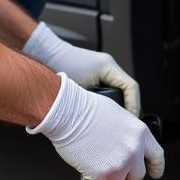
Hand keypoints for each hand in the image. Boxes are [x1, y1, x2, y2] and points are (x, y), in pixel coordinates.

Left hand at [22, 21, 139, 113]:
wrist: (46, 55)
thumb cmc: (59, 68)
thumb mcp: (79, 91)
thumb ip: (94, 104)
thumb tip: (105, 119)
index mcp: (108, 67)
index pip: (131, 87)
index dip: (134, 105)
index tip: (130, 119)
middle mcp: (109, 66)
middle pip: (128, 90)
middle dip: (127, 108)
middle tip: (124, 123)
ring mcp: (103, 69)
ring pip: (120, 91)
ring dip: (119, 104)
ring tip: (115, 119)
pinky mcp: (97, 73)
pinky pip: (111, 89)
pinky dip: (110, 100)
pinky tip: (104, 111)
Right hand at [27, 74, 163, 179]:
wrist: (69, 113)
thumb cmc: (89, 109)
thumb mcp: (120, 115)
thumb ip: (130, 133)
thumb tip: (129, 143)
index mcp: (140, 134)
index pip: (157, 156)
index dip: (156, 167)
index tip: (155, 172)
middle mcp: (133, 151)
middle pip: (137, 174)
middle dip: (127, 172)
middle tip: (114, 163)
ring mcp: (117, 164)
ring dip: (107, 174)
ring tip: (96, 158)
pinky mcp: (100, 174)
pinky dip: (91, 178)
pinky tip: (86, 164)